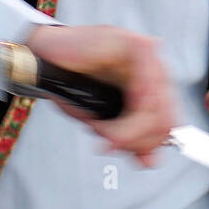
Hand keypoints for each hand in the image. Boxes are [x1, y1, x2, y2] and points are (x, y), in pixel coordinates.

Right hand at [24, 23, 178, 168]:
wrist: (41, 60)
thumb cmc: (69, 84)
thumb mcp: (102, 119)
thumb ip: (129, 138)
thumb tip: (150, 161)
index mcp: (149, 85)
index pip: (168, 121)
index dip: (152, 144)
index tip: (137, 159)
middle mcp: (153, 69)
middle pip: (166, 117)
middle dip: (137, 139)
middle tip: (111, 144)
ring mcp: (148, 56)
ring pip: (157, 106)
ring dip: (128, 129)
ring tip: (103, 131)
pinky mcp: (136, 46)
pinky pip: (147, 85)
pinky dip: (133, 109)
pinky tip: (113, 117)